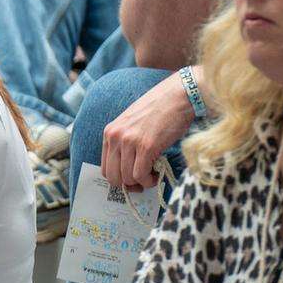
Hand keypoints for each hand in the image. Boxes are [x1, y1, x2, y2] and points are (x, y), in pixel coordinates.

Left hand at [101, 71, 194, 190]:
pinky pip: (141, 175)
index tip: (132, 180)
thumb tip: (127, 168)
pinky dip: (150, 180)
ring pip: (128, 178)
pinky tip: (157, 174)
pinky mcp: (146, 146)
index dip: (119, 179)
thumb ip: (126, 142)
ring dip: (142, 182)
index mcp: (110, 132)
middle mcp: (116, 137)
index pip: (105, 167)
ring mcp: (130, 142)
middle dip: (128, 185)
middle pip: (113, 177)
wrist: (178, 96)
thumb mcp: (132, 123)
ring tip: (153, 175)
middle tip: (142, 182)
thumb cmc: (159, 109)